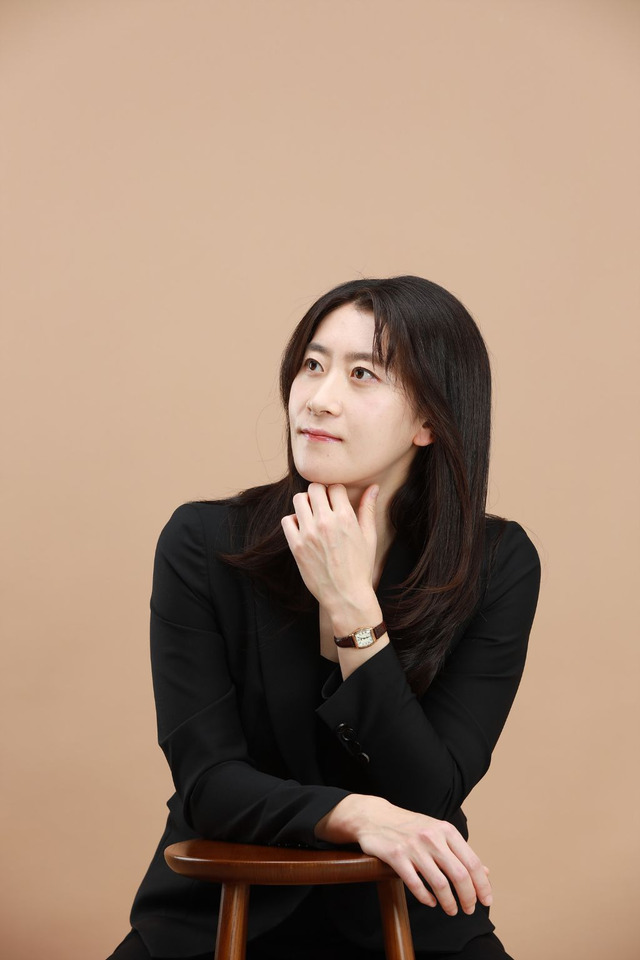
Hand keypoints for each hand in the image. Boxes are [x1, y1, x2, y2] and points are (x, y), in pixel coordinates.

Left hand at [281, 483, 378, 614]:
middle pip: (314, 488)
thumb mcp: (369, 537)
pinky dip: (293, 520)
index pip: (335, 487)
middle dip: (319, 492)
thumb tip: (374, 487)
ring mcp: (308, 534)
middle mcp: (326, 522)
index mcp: (345, 518)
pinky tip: (303, 528)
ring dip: (305, 503)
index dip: (336, 491)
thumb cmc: (360, 567)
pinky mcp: (296, 546)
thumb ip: (368, 509)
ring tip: (312, 514)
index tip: (336, 500)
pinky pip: (287, 520)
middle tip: (323, 504)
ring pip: (299, 500)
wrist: (346, 595)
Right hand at [315, 795, 491, 915]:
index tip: (486, 901)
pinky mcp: (396, 856)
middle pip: (459, 875)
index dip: (482, 885)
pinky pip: (416, 884)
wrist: (375, 816)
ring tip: (451, 910)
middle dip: (468, 897)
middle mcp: (432, 837)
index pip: (472, 862)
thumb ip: (460, 852)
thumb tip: (486, 872)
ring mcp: (414, 847)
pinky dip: (426, 898)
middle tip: (469, 910)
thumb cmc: (410, 827)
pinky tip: (430, 902)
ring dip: (449, 902)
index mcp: (446, 830)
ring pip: (439, 883)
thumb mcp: (437, 832)